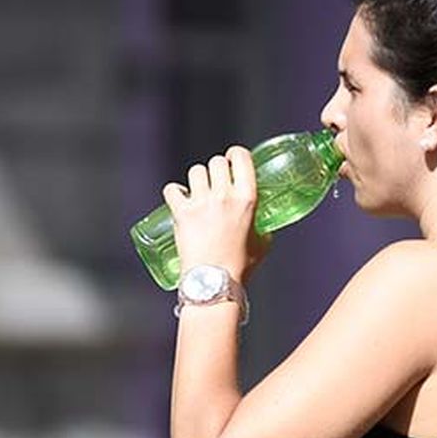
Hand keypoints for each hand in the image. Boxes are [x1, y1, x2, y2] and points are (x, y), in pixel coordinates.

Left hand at [162, 145, 271, 287]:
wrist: (214, 283)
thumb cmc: (238, 268)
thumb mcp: (261, 245)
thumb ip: (263, 230)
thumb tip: (264, 228)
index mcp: (247, 199)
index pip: (241, 158)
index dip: (235, 154)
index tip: (232, 159)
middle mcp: (224, 196)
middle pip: (216, 162)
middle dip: (215, 169)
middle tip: (214, 182)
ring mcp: (201, 203)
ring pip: (195, 171)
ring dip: (196, 180)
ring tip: (197, 192)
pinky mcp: (181, 213)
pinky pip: (172, 189)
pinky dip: (174, 192)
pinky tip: (178, 199)